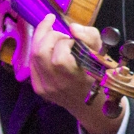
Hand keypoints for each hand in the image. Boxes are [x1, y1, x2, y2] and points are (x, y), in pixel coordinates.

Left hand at [26, 17, 123, 133]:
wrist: (89, 105)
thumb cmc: (97, 76)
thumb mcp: (101, 54)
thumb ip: (90, 37)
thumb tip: (73, 28)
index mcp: (75, 79)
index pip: (60, 58)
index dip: (65, 43)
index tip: (74, 40)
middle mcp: (56, 85)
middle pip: (40, 52)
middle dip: (49, 35)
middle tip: (61, 33)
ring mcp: (45, 87)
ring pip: (33, 56)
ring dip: (42, 40)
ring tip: (54, 36)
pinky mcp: (37, 88)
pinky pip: (32, 63)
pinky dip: (38, 50)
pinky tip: (48, 47)